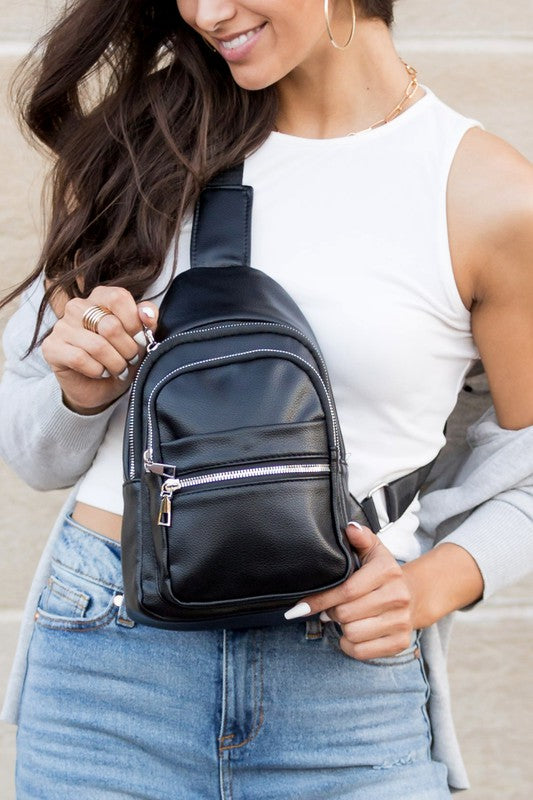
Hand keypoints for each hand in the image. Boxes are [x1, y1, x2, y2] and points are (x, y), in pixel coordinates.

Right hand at [41, 286, 158, 414]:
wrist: (99, 387)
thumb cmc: (120, 356)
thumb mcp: (140, 337)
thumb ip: (147, 320)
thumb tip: (147, 314)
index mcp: (99, 297)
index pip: (119, 297)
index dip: (134, 322)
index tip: (140, 339)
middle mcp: (77, 307)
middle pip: (110, 325)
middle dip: (128, 349)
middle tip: (131, 359)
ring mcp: (61, 326)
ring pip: (97, 346)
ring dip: (115, 363)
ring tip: (119, 369)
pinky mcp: (51, 347)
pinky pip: (80, 359)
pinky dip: (97, 370)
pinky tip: (100, 373)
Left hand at [285, 522, 414, 660]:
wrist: (414, 595)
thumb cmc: (384, 574)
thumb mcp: (374, 551)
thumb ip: (361, 538)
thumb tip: (350, 528)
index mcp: (388, 571)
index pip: (346, 590)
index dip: (321, 599)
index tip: (301, 606)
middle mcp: (398, 596)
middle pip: (346, 614)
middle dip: (332, 612)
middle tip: (332, 608)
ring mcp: (401, 621)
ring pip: (352, 633)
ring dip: (342, 628)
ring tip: (346, 618)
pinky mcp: (400, 643)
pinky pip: (362, 652)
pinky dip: (350, 645)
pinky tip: (353, 633)